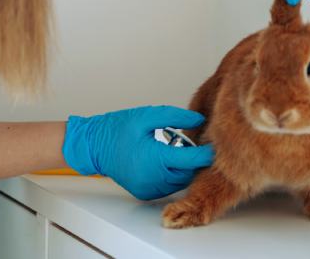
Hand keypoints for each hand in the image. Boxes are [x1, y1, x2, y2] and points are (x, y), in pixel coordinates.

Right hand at [62, 105, 214, 200]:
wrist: (94, 146)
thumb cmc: (118, 128)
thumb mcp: (148, 115)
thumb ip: (175, 117)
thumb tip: (199, 120)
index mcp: (156, 158)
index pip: (191, 160)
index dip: (205, 153)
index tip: (215, 145)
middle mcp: (154, 178)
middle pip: (187, 172)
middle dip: (192, 158)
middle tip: (188, 142)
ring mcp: (149, 188)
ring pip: (179, 181)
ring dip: (181, 167)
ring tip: (172, 150)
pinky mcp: (145, 193)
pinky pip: (167, 186)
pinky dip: (171, 175)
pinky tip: (162, 160)